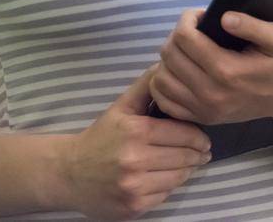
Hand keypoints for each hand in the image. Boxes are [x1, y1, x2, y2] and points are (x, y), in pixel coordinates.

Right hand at [55, 65, 210, 219]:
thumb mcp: (121, 106)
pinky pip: (165, 195)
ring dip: (186, 171)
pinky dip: (168, 187)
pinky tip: (164, 178)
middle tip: (203, 152)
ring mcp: (134, 187)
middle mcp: (134, 160)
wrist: (69, 174)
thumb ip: (147, 85)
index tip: (204, 139)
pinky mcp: (133, 207)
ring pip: (178, 178)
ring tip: (186, 164)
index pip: (184, 134)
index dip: (198, 137)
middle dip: (197, 154)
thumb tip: (168, 65)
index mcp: (135, 131)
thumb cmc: (100, 137)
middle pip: (185, 157)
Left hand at [150, 9, 272, 126]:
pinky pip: (165, 101)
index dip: (187, 19)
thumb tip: (224, 17)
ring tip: (188, 49)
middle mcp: (210, 93)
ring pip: (161, 79)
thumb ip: (252, 26)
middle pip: (170, 56)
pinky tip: (181, 71)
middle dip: (177, 35)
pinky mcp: (202, 118)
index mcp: (227, 70)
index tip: (201, 14)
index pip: (185, 39)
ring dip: (169, 59)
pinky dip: (164, 83)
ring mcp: (204, 109)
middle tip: (195, 29)